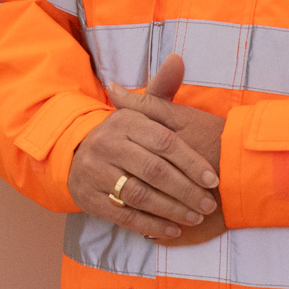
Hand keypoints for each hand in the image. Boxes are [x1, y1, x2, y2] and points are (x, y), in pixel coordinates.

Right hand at [66, 54, 219, 239]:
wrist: (76, 155)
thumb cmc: (121, 135)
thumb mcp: (139, 111)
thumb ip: (162, 88)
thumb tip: (178, 58)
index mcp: (123, 122)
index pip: (164, 142)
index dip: (191, 162)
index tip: (213, 179)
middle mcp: (107, 145)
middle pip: (154, 171)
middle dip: (186, 191)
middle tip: (209, 204)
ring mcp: (95, 172)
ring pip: (140, 195)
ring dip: (173, 210)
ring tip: (196, 217)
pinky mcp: (90, 198)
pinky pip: (125, 215)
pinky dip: (152, 224)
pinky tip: (173, 230)